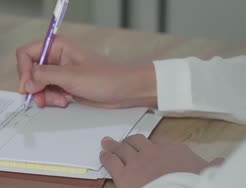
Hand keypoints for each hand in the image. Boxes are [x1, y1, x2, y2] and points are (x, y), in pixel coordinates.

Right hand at [16, 37, 157, 108]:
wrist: (126, 91)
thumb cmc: (105, 78)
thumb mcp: (71, 76)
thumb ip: (45, 77)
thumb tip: (26, 83)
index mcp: (56, 46)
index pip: (26, 53)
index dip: (23, 70)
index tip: (27, 87)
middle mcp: (55, 57)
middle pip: (30, 70)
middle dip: (34, 86)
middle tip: (41, 99)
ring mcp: (59, 72)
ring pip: (37, 84)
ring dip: (44, 95)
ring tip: (60, 101)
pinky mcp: (64, 85)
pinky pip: (47, 92)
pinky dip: (52, 99)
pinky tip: (65, 101)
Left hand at [100, 135, 220, 187]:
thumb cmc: (193, 182)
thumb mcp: (207, 173)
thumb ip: (211, 166)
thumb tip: (220, 162)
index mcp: (174, 150)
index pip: (161, 142)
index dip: (154, 144)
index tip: (152, 144)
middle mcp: (152, 151)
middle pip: (138, 141)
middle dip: (130, 141)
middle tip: (125, 140)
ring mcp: (136, 162)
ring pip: (121, 148)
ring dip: (113, 145)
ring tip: (107, 142)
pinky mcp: (123, 175)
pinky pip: (111, 161)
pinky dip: (106, 157)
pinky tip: (102, 155)